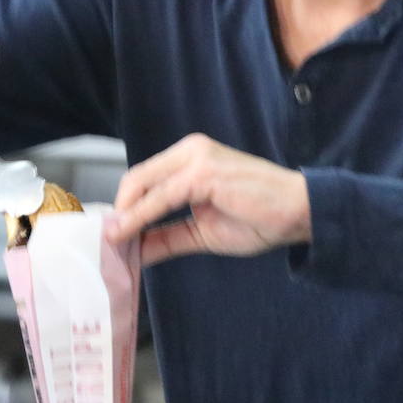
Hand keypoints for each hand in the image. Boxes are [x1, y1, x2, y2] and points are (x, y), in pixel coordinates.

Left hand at [105, 133, 311, 264]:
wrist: (298, 212)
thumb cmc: (258, 217)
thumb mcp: (202, 232)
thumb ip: (167, 237)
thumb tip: (134, 252)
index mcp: (190, 157)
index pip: (144, 178)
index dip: (123, 207)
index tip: (110, 236)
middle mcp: (190, 150)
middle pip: (136, 179)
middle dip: (118, 212)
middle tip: (105, 243)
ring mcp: (196, 158)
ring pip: (143, 186)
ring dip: (123, 217)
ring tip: (111, 244)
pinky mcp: (202, 172)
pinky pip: (160, 197)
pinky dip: (140, 218)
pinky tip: (129, 236)